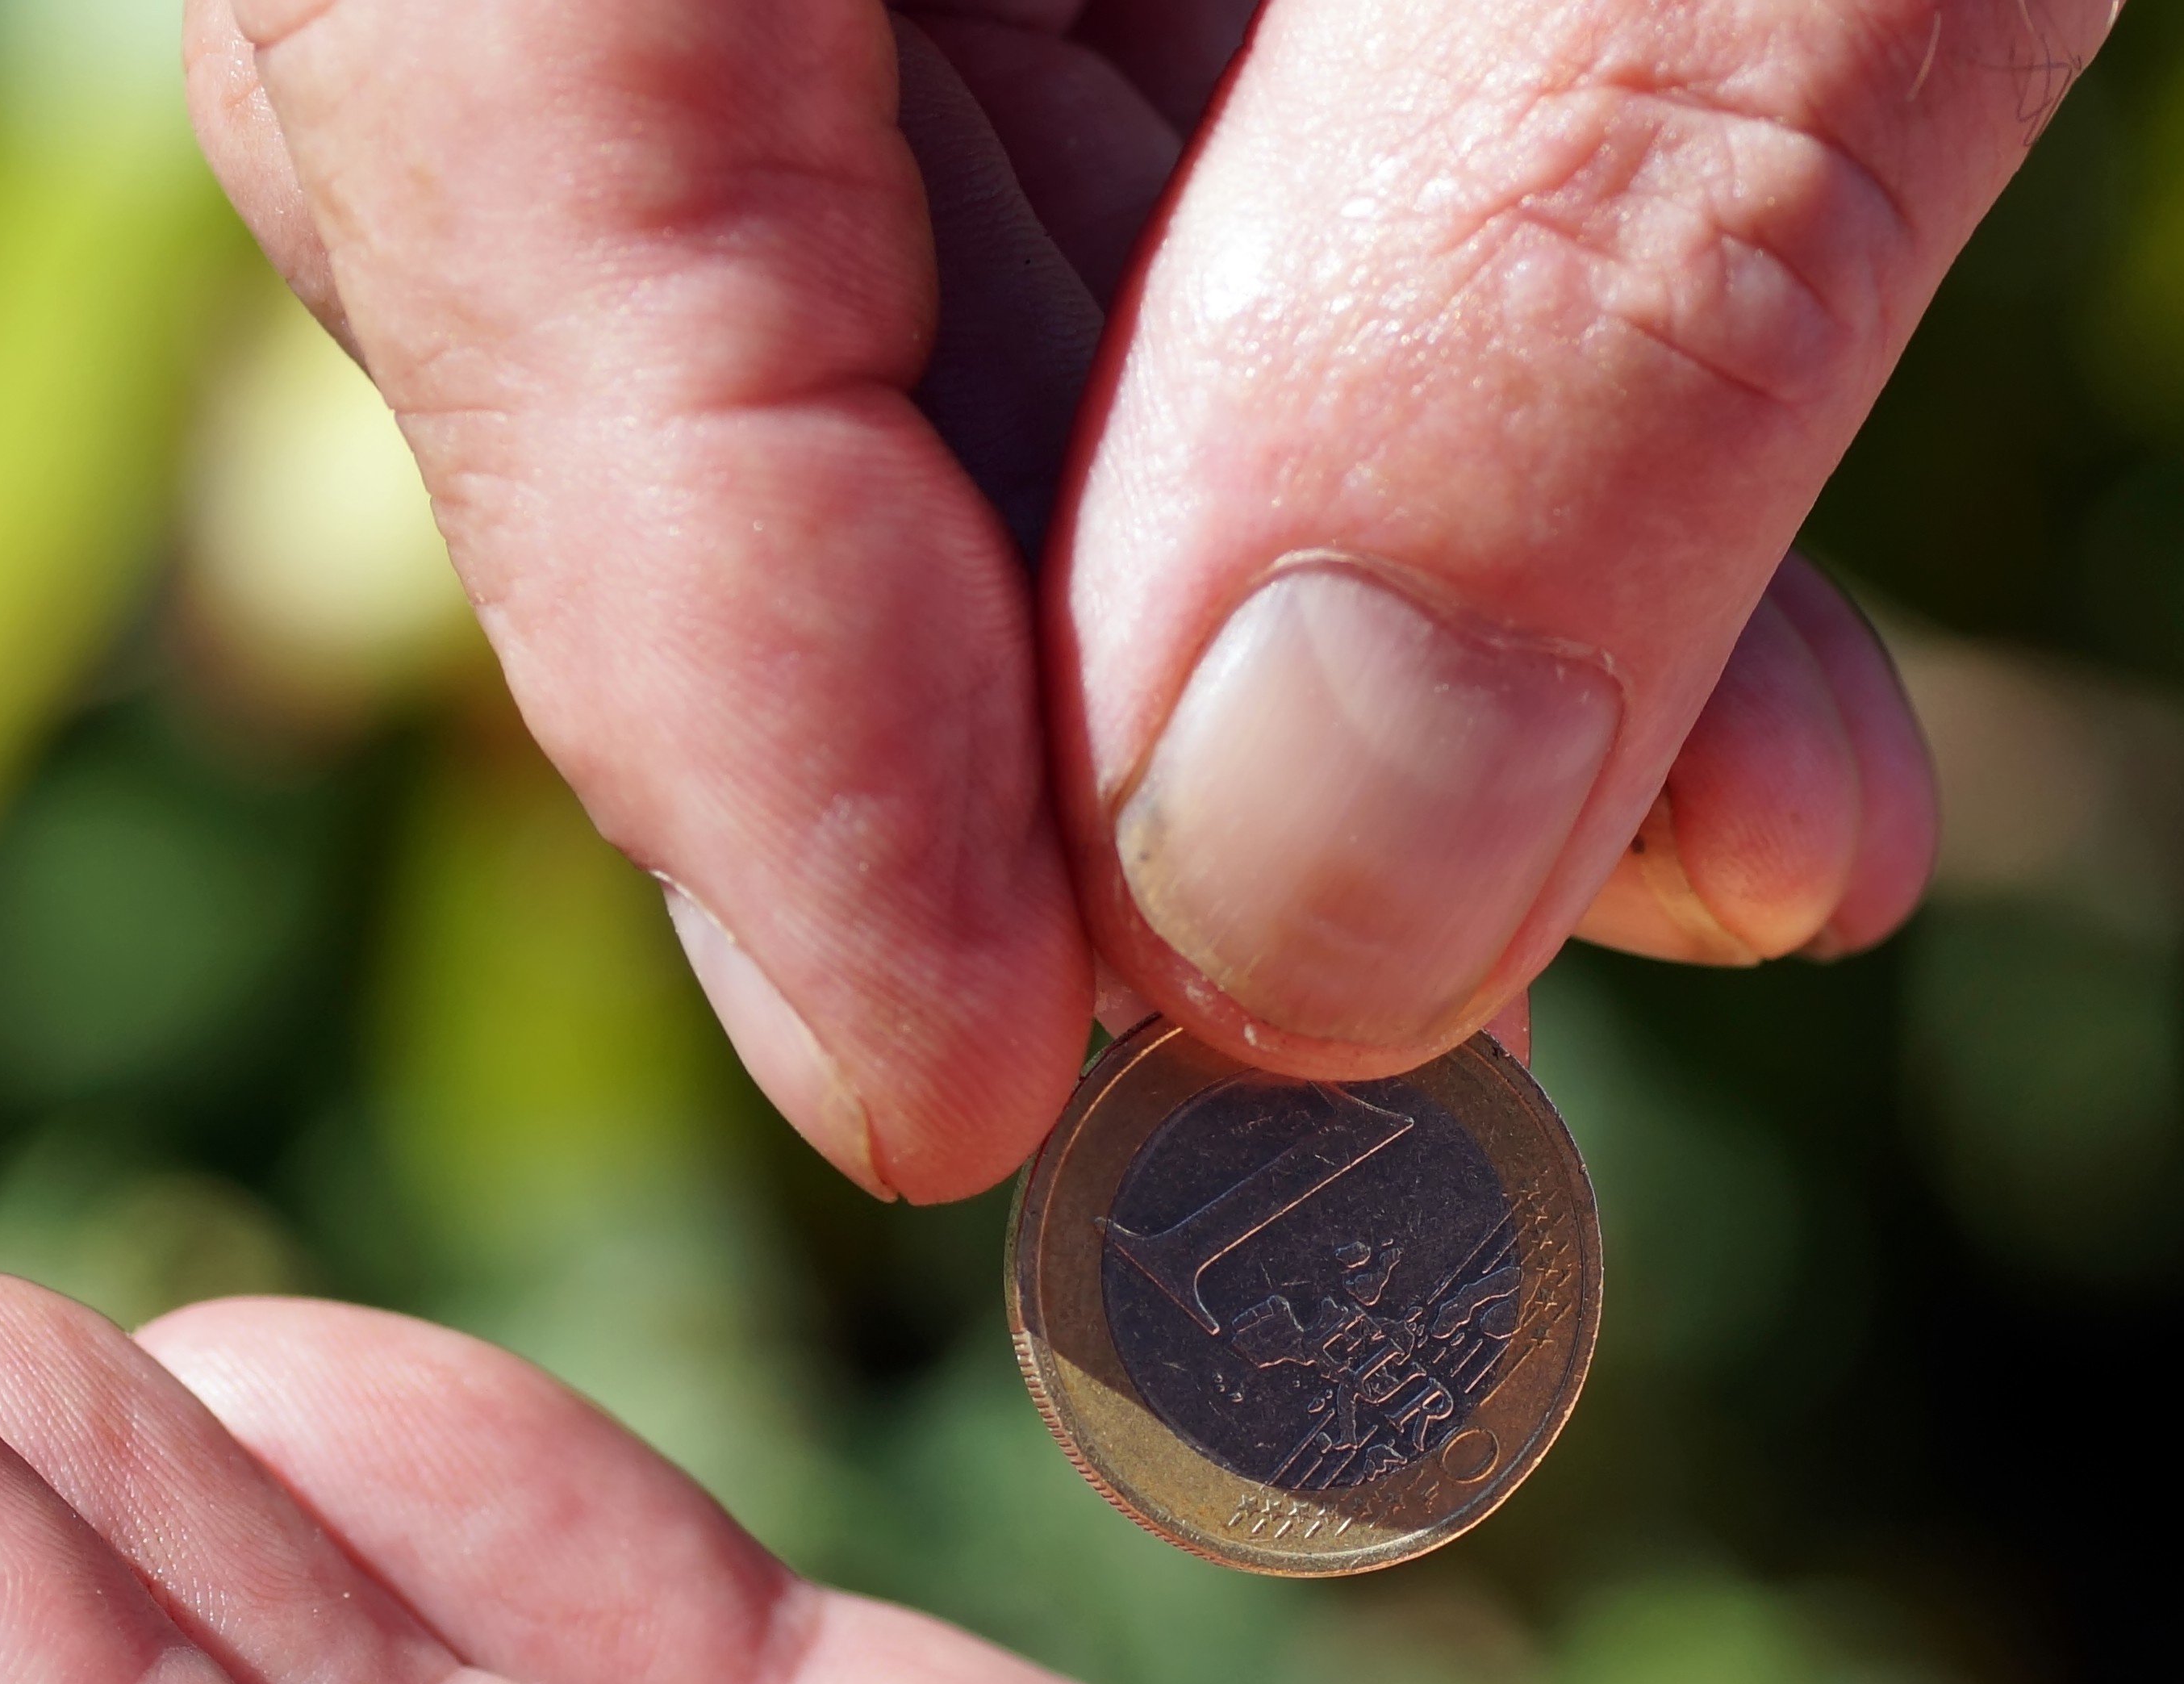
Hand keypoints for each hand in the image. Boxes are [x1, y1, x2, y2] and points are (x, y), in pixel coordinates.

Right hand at [181, 0, 2030, 1193]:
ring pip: (867, 231)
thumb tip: (1279, 891)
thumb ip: (1580, 256)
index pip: (489, 51)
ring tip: (1674, 864)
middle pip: (606, 211)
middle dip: (1008, 706)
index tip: (952, 1080)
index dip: (691, 607)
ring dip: (1255, 643)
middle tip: (1350, 1069)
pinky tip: (1694, 689)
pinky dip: (1363, 439)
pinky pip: (1089, 141)